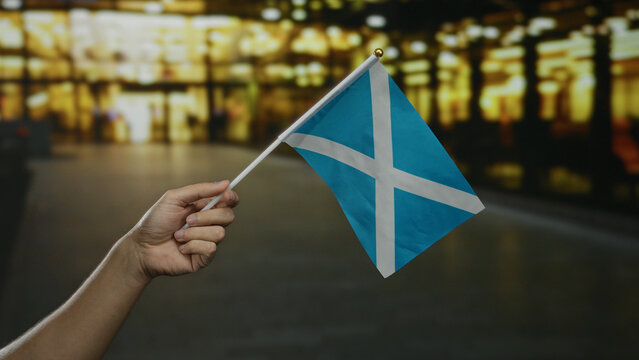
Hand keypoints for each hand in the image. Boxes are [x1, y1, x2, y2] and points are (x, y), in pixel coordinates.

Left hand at [124, 181, 238, 281]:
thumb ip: (200, 190)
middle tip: (187, 220)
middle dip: (207, 217)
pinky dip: (192, 246)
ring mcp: (207, 241)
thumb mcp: (174, 198)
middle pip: (228, 216)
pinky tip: (181, 247)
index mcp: (204, 208)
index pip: (228, 201)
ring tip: (178, 235)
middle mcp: (209, 224)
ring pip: (219, 233)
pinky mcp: (204, 258)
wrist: (142, 247)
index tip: (227, 195)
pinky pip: (210, 248)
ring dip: (194, 233)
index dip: (231, 197)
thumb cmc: (155, 222)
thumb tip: (225, 183)